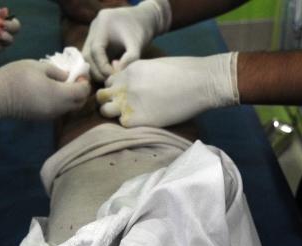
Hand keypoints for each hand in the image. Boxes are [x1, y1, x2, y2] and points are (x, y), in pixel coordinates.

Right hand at [0, 60, 90, 120]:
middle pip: (79, 103)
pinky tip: (52, 92)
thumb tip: (68, 77)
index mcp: (60, 95)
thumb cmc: (18, 76)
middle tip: (74, 80)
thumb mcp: (40, 66)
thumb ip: (58, 72)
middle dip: (81, 92)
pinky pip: (58, 111)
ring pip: (69, 109)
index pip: (83, 92)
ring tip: (62, 85)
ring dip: (71, 98)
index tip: (80, 74)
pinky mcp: (42, 118)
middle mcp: (59, 109)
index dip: (85, 83)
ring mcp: (50, 116)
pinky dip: (61, 103)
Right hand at [82, 0, 170, 81]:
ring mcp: (92, 33)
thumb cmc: (141, 31)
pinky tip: (107, 73)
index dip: (102, 66)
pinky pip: (90, 55)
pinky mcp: (93, 39)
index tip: (113, 76)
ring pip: (86, 56)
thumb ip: (130, 58)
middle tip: (109, 81)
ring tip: (108, 78)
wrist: (143, 19)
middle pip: (87, 54)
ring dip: (95, 70)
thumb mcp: (138, 44)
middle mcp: (94, 27)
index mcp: (103, 24)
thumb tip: (117, 73)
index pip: (96, 50)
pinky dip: (96, 66)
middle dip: (96, 70)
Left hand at [96, 53, 238, 127]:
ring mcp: (129, 102)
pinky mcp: (138, 119)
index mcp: (129, 70)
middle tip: (121, 107)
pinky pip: (123, 124)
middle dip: (107, 101)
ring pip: (106, 111)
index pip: (108, 81)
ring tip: (130, 115)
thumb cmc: (183, 72)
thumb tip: (119, 70)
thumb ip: (134, 70)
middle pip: (101, 96)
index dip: (114, 89)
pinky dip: (130, 124)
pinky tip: (143, 121)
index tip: (123, 95)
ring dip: (114, 114)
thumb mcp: (154, 65)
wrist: (201, 83)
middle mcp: (124, 85)